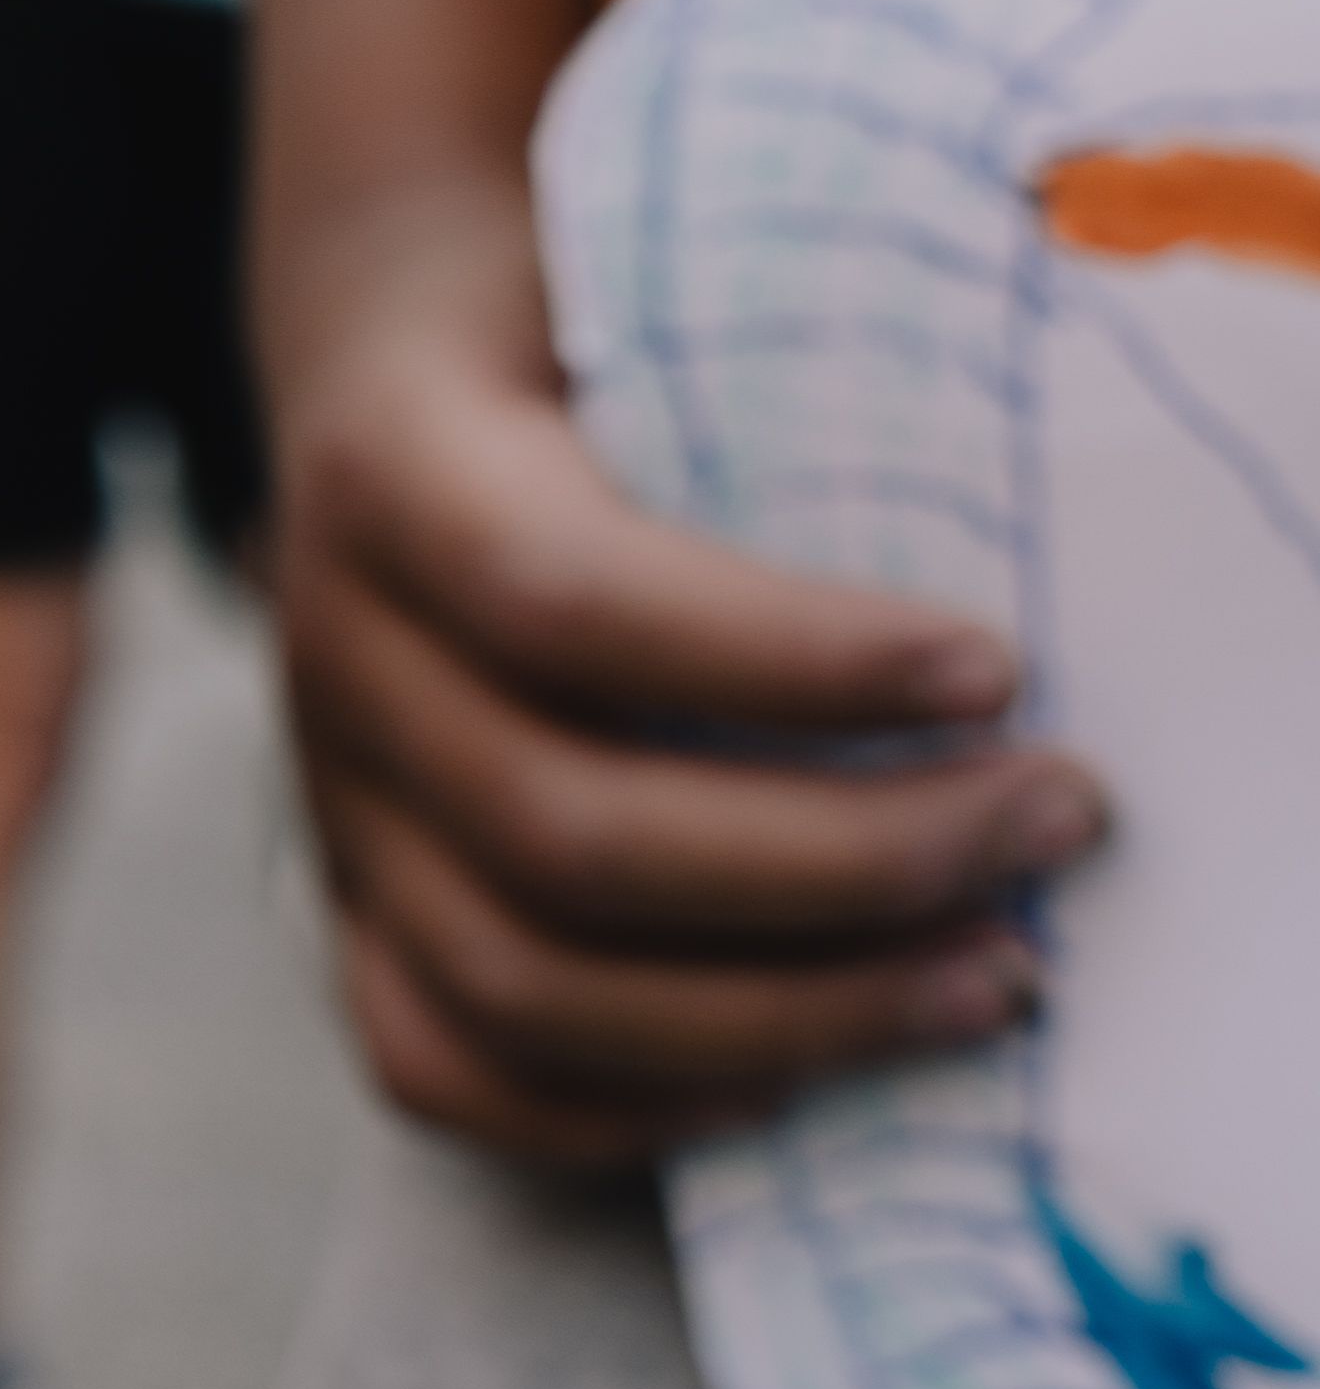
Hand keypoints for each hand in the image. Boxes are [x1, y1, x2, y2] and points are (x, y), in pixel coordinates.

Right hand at [279, 216, 1103, 1166]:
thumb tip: (1037, 328)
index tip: (1002, 662)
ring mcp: (328, 806)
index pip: (563, 601)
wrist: (385, 368)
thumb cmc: (582, 319)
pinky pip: (447, 1069)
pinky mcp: (346, 911)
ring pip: (523, 986)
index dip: (784, 658)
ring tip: (995, 979)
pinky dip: (627, 1111)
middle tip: (1060, 820)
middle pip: (565, 831)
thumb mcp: (639, 276)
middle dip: (851, 860)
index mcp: (387, 473)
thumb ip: (765, 332)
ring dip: (788, 1013)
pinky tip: (801, 1077)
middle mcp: (329, 656)